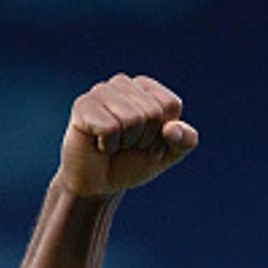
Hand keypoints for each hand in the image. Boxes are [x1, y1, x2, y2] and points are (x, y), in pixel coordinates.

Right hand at [59, 74, 198, 197]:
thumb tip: (172, 129)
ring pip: (132, 119)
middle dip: (145, 139)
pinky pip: (109, 128)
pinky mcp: (82, 105)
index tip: (148, 140)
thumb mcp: (169, 154)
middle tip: (128, 145)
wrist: (99, 183)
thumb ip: (185, 141)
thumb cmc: (134, 162)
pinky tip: (99, 144)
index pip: (170, 105)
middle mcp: (123, 83)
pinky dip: (108, 145)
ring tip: (114, 143)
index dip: (164, 132)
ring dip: (126, 142)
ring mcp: (101, 92)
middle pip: (152, 112)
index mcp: (147, 88)